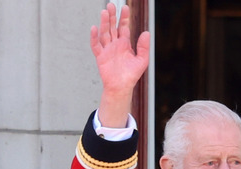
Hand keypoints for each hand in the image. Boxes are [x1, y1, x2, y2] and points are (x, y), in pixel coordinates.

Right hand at [90, 3, 149, 127]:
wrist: (122, 87)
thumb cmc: (131, 75)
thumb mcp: (142, 60)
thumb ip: (144, 47)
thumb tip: (146, 33)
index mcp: (125, 43)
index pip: (124, 27)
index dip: (124, 17)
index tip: (125, 7)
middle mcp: (115, 44)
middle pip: (112, 26)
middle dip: (112, 16)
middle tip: (111, 5)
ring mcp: (107, 49)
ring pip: (104, 33)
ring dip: (103, 23)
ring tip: (104, 12)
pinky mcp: (100, 57)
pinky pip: (96, 45)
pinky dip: (94, 37)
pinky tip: (94, 28)